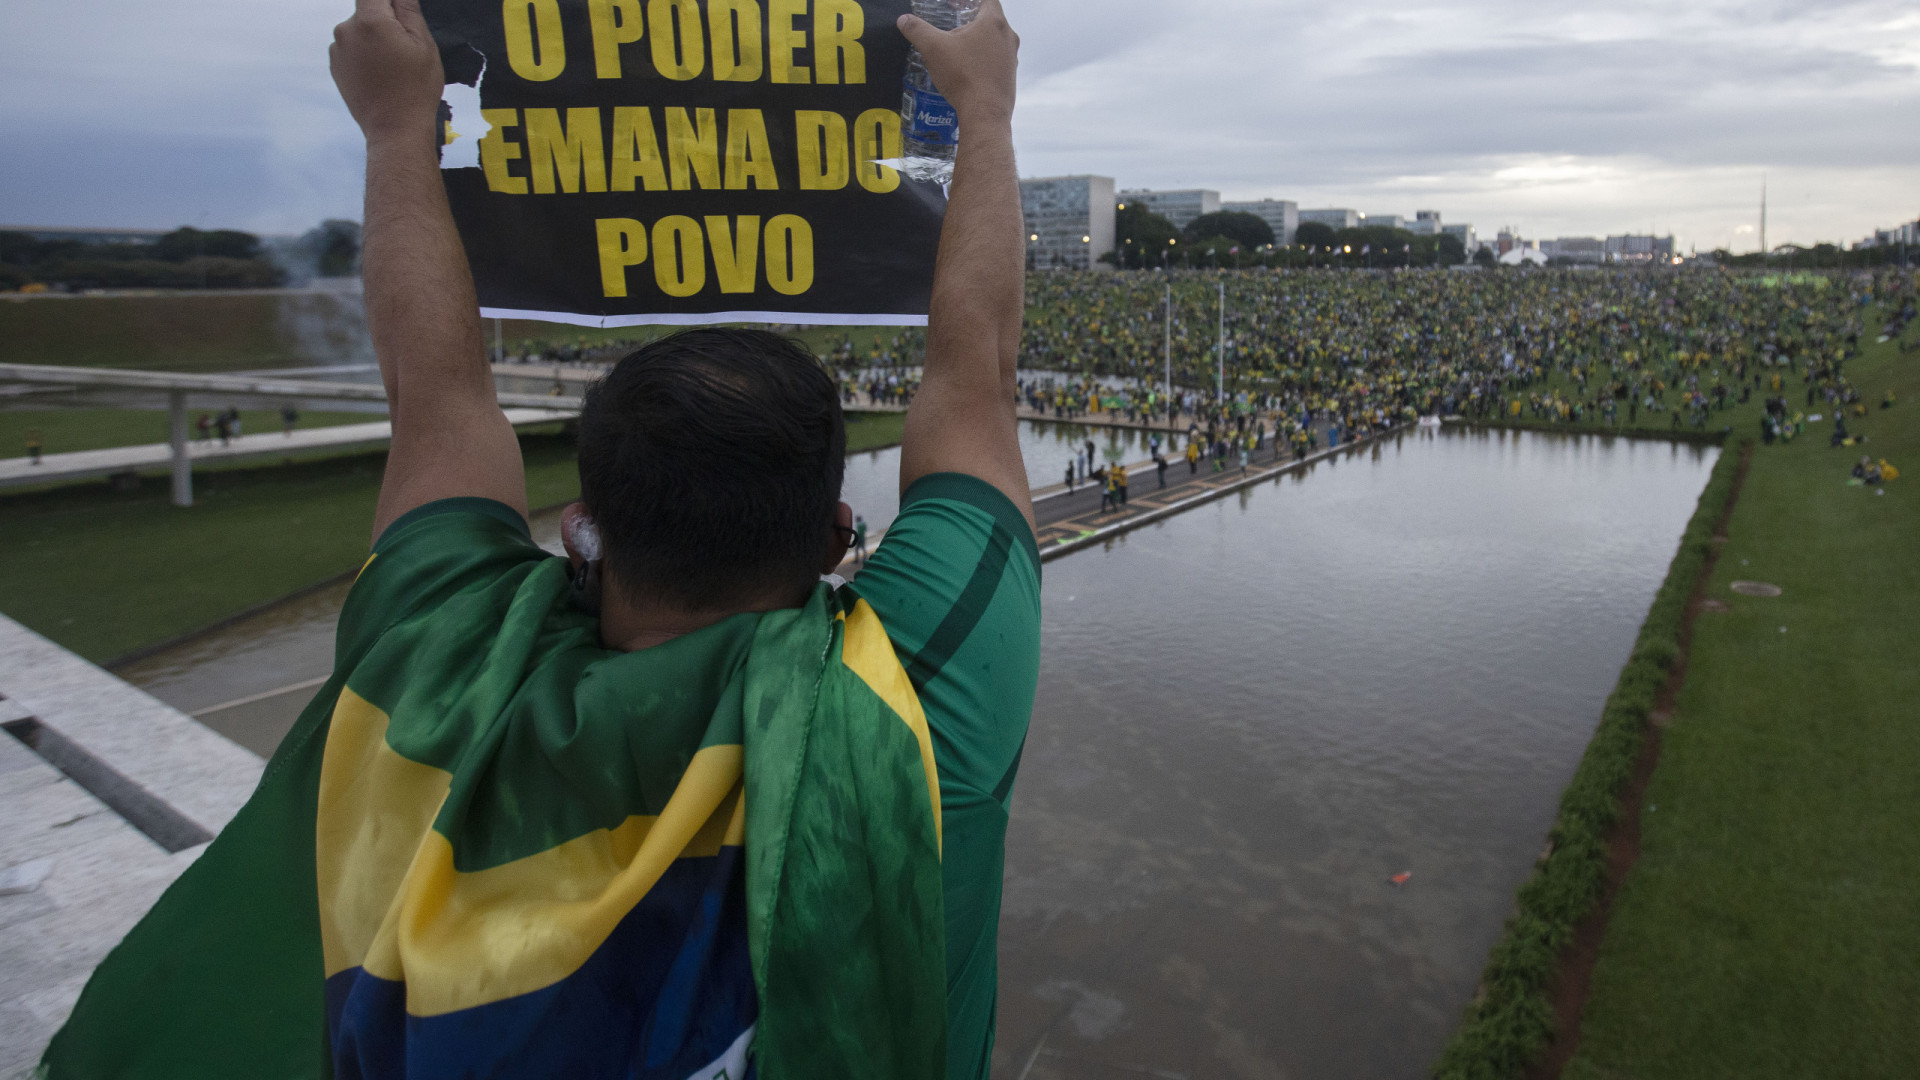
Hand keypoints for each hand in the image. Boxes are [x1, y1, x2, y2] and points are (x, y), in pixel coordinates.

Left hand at [330, 0, 444, 144]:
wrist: (395, 129)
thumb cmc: (415, 88)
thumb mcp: (423, 45)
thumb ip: (408, 9)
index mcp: (370, 20)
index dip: (389, 2)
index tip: (400, 17)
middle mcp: (346, 29)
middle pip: (367, 11)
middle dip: (385, 21)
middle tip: (405, 49)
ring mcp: (337, 49)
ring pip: (359, 30)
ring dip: (374, 39)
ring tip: (392, 67)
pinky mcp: (335, 66)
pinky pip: (352, 49)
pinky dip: (365, 55)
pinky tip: (380, 76)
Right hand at [897, 0, 1018, 125]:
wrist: (985, 114)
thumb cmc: (962, 74)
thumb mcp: (933, 48)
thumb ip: (918, 30)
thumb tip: (904, 20)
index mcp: (994, 23)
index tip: (955, 4)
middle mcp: (1008, 37)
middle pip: (991, 20)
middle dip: (972, 20)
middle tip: (953, 25)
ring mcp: (1012, 58)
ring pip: (995, 42)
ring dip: (978, 41)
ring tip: (958, 49)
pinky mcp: (1010, 78)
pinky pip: (996, 61)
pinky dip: (983, 60)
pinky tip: (967, 71)